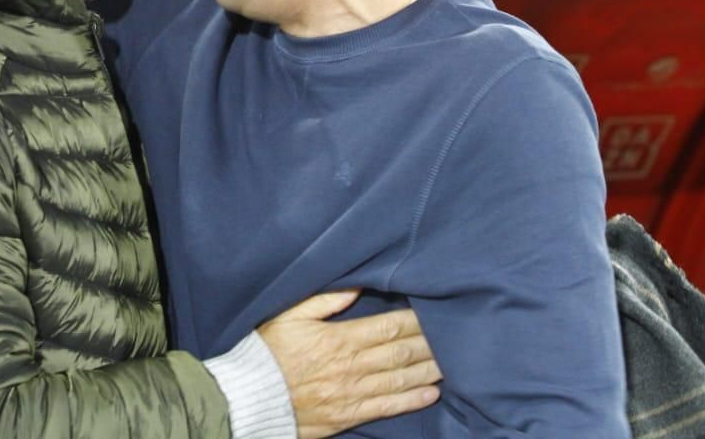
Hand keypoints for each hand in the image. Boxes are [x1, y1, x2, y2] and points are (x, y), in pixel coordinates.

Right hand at [260, 291, 441, 437]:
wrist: (248, 397)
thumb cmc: (266, 353)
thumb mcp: (288, 316)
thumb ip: (323, 301)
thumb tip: (355, 288)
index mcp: (339, 339)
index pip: (388, 328)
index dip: (415, 322)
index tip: (436, 313)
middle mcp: (351, 367)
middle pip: (401, 353)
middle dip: (430, 345)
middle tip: (456, 337)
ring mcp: (352, 393)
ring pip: (399, 380)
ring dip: (428, 371)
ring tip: (452, 363)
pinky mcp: (348, 416)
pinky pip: (386, 407)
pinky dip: (411, 401)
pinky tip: (431, 393)